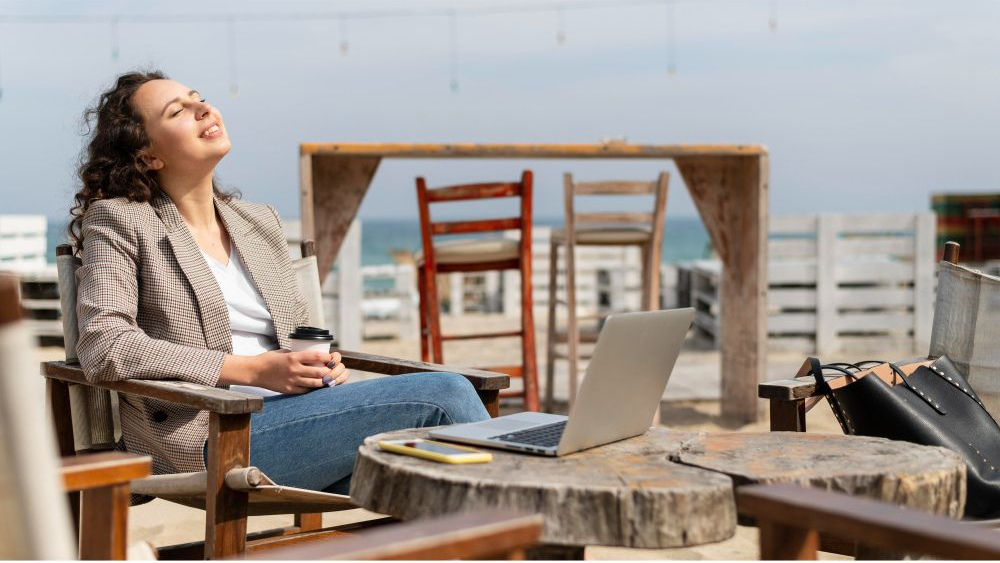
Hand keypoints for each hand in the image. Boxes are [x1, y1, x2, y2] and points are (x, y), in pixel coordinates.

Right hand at [220, 350, 350, 393]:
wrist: (254, 371)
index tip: (332, 357)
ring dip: (324, 382)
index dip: (327, 358)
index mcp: (293, 357)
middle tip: (334, 370)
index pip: (316, 357)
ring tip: (330, 379)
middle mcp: (294, 370)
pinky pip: (306, 391)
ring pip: (315, 384)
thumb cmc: (269, 359)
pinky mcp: (289, 390)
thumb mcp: (284, 352)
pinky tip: (317, 387)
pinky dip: (313, 389)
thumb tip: (312, 355)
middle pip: (319, 372)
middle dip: (330, 371)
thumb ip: (297, 354)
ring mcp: (292, 381)